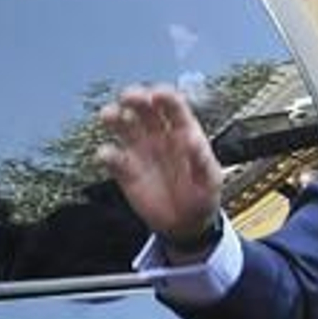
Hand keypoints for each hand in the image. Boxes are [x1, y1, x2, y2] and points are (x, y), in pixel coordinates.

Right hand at [96, 84, 222, 241]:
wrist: (187, 224)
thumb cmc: (203, 196)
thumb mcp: (211, 180)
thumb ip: (201, 160)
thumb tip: (192, 139)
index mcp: (183, 132)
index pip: (173, 106)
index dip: (164, 96)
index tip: (157, 94)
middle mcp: (158, 134)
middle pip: (143, 108)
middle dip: (135, 98)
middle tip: (129, 97)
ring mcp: (139, 150)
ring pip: (122, 125)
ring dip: (114, 116)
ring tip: (109, 115)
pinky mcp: (125, 169)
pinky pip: (112, 157)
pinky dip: (107, 153)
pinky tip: (109, 155)